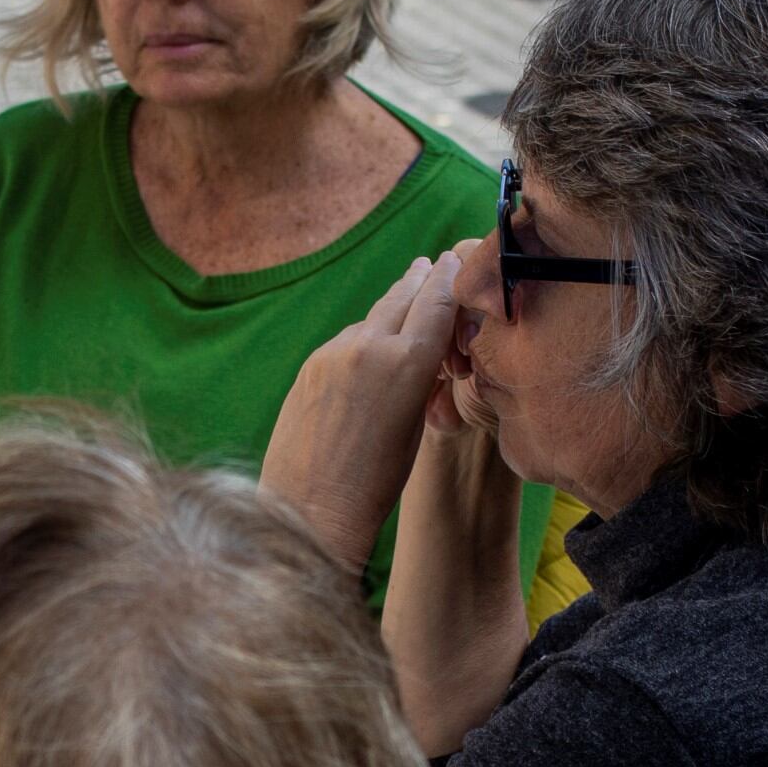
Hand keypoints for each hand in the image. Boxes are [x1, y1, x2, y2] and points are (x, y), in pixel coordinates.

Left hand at [262, 249, 464, 568]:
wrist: (310, 509)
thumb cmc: (375, 482)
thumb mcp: (417, 424)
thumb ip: (422, 374)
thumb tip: (420, 344)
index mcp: (408, 363)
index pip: (437, 300)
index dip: (451, 276)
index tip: (457, 257)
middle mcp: (369, 347)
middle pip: (404, 295)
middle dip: (422, 279)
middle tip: (434, 262)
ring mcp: (334, 353)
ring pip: (373, 316)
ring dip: (393, 307)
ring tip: (407, 293)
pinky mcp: (311, 366)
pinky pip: (347, 339)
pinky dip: (365, 336)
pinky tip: (372, 346)